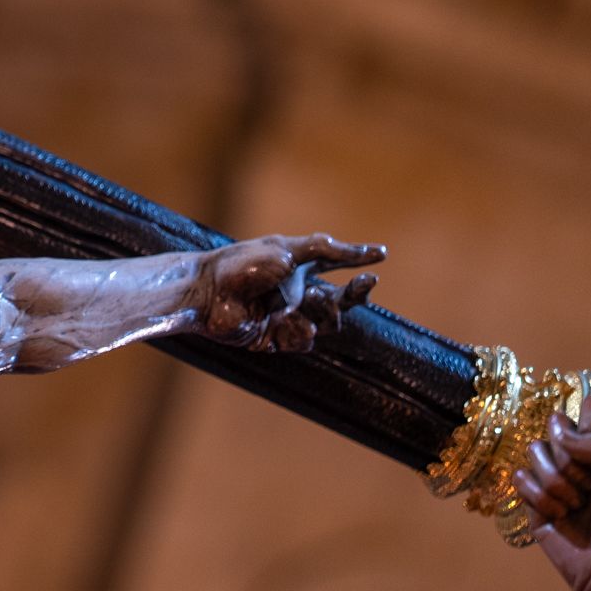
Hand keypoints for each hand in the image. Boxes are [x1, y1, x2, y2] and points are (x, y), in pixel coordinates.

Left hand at [188, 232, 381, 351]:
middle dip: (355, 293)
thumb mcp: (286, 250)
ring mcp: (286, 316)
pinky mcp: (275, 339)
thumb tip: (365, 251)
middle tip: (368, 283)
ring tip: (312, 300)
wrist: (209, 294)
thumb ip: (326, 250)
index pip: (334, 263)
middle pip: (338, 299)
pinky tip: (288, 322)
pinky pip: (304, 340)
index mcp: (295, 265)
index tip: (381, 254)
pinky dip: (302, 331)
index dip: (357, 259)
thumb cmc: (243, 265)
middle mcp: (294, 291)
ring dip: (326, 312)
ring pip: (326, 323)